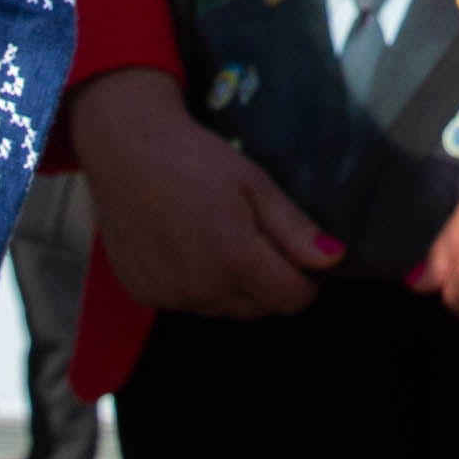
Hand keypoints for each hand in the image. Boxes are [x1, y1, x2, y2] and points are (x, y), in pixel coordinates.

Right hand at [65, 64, 338, 318]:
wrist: (125, 149)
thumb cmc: (193, 158)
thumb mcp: (255, 183)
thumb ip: (294, 229)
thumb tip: (333, 259)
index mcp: (235, 261)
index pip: (292, 300)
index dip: (307, 280)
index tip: (301, 255)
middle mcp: (201, 288)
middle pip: (260, 309)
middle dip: (272, 282)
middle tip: (260, 238)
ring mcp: (169, 295)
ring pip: (224, 310)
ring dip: (235, 287)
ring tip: (222, 238)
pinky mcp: (144, 293)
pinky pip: (188, 303)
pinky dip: (198, 285)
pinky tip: (190, 247)